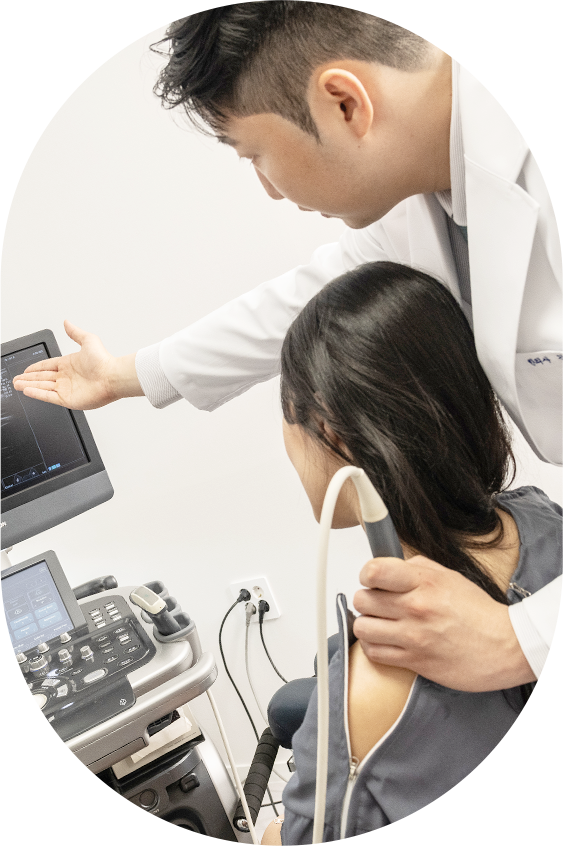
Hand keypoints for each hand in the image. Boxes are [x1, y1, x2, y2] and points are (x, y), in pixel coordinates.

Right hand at [12, 320, 142, 409]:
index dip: (35, 368)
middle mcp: (67, 377)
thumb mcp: (88, 340)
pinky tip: (27, 391)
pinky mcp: (68, 399)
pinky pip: (49, 397)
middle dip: (28, 378)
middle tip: (16, 379)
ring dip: (29, 386)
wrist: (113, 377)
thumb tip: (67, 322)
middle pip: (42, 378)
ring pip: (43, 387)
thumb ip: (75, 332)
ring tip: (17, 385)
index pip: (47, 366)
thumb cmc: (104, 360)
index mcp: (69, 364)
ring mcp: (67, 389)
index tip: (26, 369)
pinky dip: (37, 394)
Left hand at [353, 554, 535, 691]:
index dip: (367, 574)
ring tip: (381, 624)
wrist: (505, 646)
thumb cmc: (478, 612)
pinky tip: (387, 641)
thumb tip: (388, 567)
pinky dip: (375, 646)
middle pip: (362, 599)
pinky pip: (374, 653)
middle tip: (379, 604)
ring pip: (363, 627)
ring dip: (368, 625)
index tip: (372, 579)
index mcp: (424, 582)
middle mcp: (416, 607)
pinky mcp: (414, 661)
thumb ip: (416, 568)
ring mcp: (413, 636)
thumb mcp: (449, 576)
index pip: (374, 571)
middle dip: (367, 600)